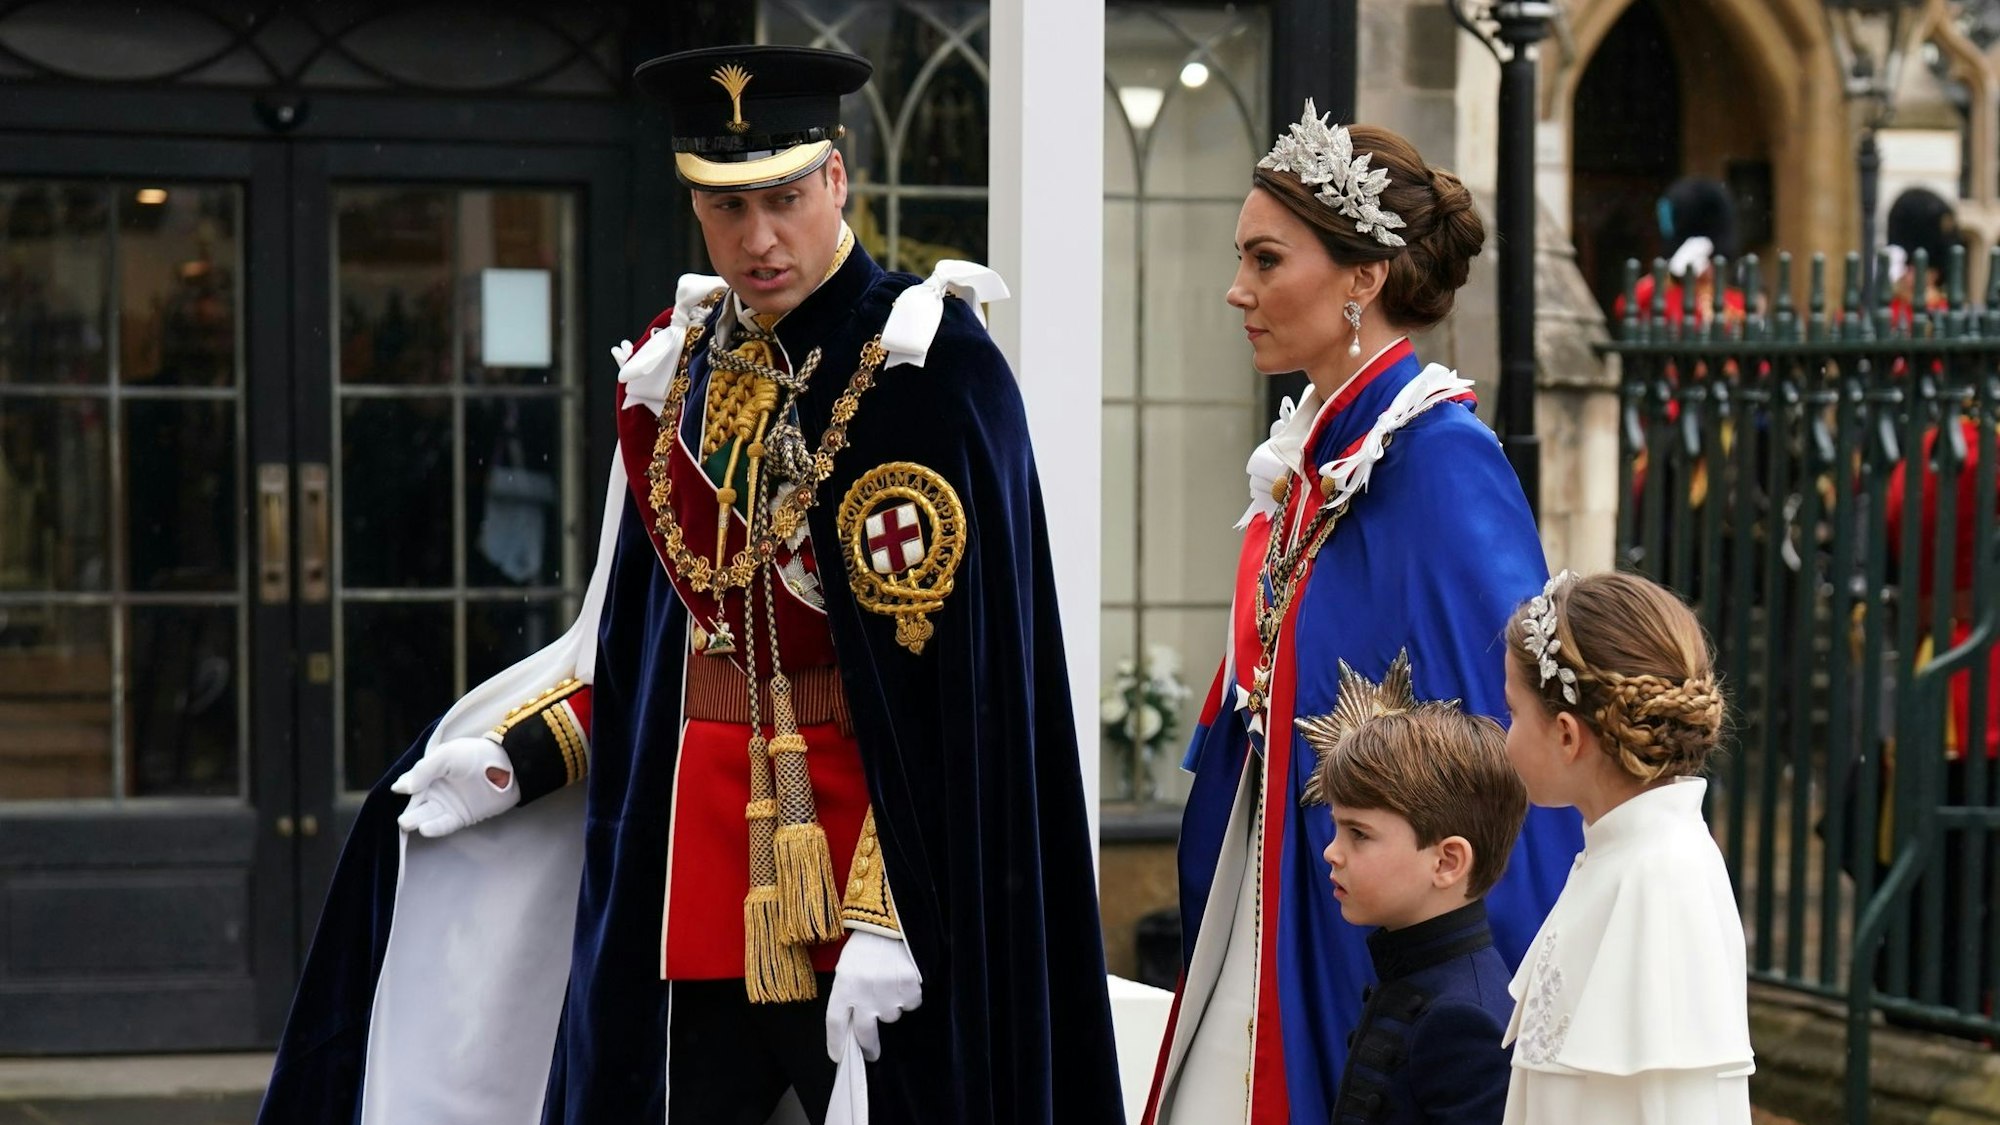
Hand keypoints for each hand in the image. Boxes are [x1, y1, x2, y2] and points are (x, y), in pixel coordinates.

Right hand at [391, 736, 518, 837]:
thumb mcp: (447, 755)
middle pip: (417, 802)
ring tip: (407, 823)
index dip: (405, 786)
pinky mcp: (460, 817)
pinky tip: (425, 829)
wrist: (509, 767)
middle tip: (402, 820)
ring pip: (427, 815)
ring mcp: (448, 804)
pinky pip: (444, 824)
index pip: (412, 782)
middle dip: (409, 811)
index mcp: (431, 772)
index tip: (397, 791)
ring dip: (417, 820)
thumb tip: (400, 788)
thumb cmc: (476, 755)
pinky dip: (435, 827)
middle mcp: (437, 789)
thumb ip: (424, 770)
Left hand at [824, 930, 922, 1062]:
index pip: (836, 1024)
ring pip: (890, 1017)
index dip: (836, 1043)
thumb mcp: (847, 967)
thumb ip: (847, 995)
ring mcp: (888, 994)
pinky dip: (907, 997)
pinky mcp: (909, 990)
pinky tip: (902, 978)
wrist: (892, 921)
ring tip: (888, 983)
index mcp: (843, 985)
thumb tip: (851, 1023)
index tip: (839, 1056)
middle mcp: (864, 994)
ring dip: (890, 1008)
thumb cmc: (867, 943)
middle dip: (868, 1047)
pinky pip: (910, 1004)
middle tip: (871, 1053)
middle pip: (865, 1033)